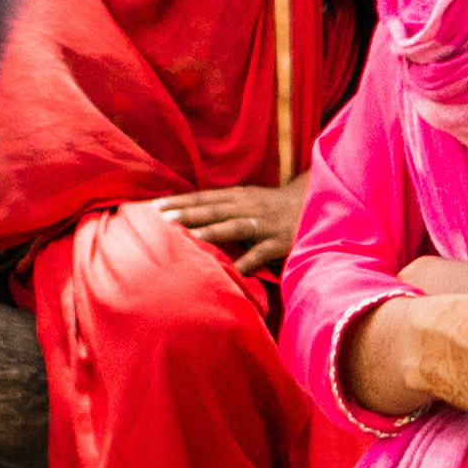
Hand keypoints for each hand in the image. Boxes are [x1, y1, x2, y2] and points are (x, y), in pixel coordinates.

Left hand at [156, 180, 305, 266]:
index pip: (203, 198)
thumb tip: (188, 216)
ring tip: (190, 237)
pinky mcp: (280, 240)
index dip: (180, 201)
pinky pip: (263, 252)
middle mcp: (248, 206)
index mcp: (238, 196)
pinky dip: (250, 260)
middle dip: (187, 213)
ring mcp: (264, 223)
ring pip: (234, 226)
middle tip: (161, 218)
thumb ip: (222, 208)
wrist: (313, 203)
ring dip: (212, 231)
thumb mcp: (246, 201)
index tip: (154, 206)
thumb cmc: (272, 207)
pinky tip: (236, 270)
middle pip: (213, 209)